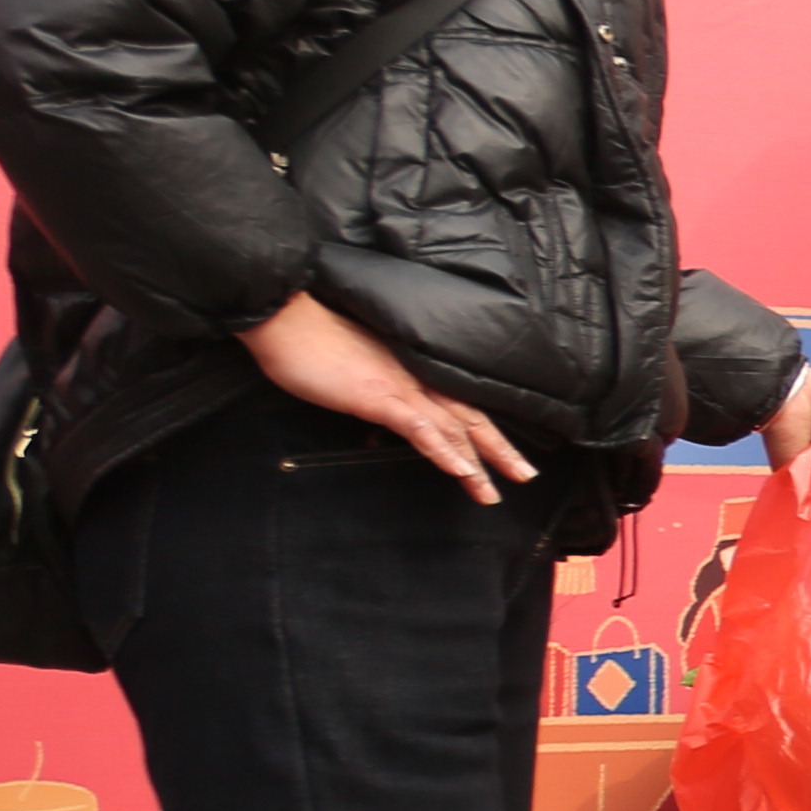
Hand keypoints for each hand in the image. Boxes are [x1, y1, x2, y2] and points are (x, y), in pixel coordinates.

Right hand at [239, 292, 534, 506]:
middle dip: (499, 451)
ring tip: (491, 492)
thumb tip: (381, 419)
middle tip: (525, 476)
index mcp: (412, 371)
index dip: (486, 430)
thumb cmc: (312, 342)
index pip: (460, 403)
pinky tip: (459, 471)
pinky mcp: (376, 397)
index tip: (505, 453)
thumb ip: (375, 393)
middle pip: (470, 418)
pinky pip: (418, 427)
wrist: (285, 317)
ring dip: (475, 464)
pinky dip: (442, 451)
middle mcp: (416, 378)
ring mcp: (400, 387)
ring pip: (452, 429)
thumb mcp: (353, 372)